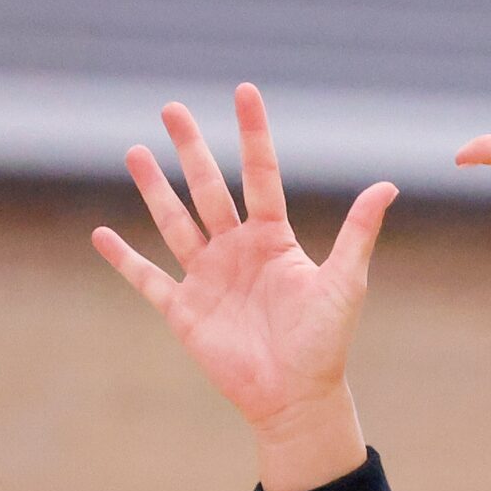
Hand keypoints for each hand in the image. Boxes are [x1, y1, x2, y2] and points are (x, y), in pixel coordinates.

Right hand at [92, 85, 393, 490]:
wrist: (297, 398)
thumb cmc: (325, 343)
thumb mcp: (344, 282)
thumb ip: (359, 233)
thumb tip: (388, 185)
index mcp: (274, 241)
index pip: (261, 176)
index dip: (253, 136)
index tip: (245, 92)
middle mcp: (238, 252)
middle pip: (209, 189)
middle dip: (191, 150)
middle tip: (172, 107)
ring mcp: (208, 278)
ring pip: (175, 222)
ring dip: (155, 189)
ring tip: (137, 151)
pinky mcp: (184, 309)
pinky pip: (148, 278)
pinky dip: (124, 259)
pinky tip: (102, 235)